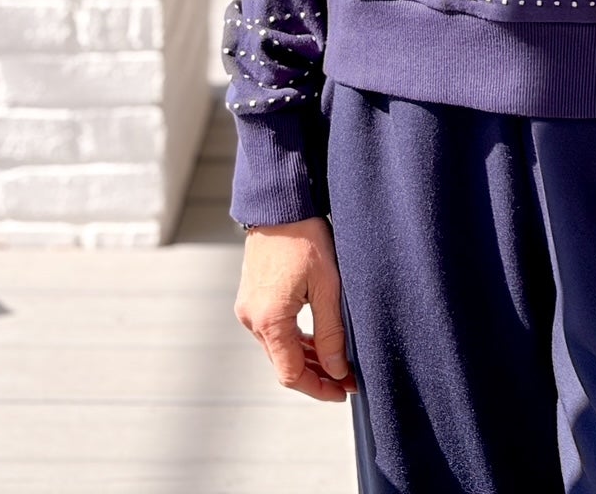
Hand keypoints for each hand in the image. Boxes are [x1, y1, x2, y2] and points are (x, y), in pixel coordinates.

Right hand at [234, 216, 355, 402]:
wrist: (280, 204)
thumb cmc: (306, 238)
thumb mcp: (327, 286)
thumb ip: (331, 333)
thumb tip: (337, 371)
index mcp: (269, 321)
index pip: (291, 374)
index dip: (319, 388)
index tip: (343, 391)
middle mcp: (252, 319)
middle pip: (284, 364)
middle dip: (316, 375)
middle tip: (346, 378)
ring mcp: (248, 308)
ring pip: (279, 348)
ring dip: (306, 357)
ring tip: (337, 360)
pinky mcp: (251, 298)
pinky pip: (273, 330)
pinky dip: (295, 339)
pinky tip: (317, 339)